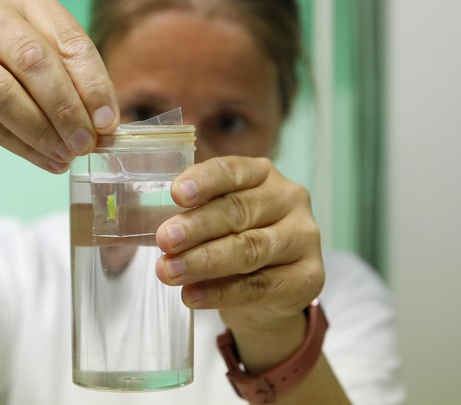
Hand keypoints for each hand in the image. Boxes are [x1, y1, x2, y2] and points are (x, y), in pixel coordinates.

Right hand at [0, 0, 118, 172]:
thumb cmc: (21, 82)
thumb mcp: (56, 77)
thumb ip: (81, 94)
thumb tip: (106, 127)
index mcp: (31, 2)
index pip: (69, 42)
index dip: (93, 86)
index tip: (108, 123)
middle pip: (33, 61)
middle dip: (66, 109)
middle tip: (86, 143)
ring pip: (3, 93)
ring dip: (42, 132)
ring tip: (66, 155)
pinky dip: (25, 148)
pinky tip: (49, 161)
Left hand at [155, 156, 323, 333]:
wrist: (268, 294)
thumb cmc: (233, 243)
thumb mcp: (215, 222)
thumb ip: (193, 216)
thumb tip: (157, 228)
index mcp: (262, 174)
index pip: (232, 171)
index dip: (204, 181)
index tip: (176, 193)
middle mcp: (289, 199)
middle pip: (238, 211)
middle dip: (196, 226)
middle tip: (164, 240)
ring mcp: (304, 237)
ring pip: (250, 248)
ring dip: (204, 261)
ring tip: (169, 271)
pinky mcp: (309, 276)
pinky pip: (258, 285)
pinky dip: (220, 292)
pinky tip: (191, 295)